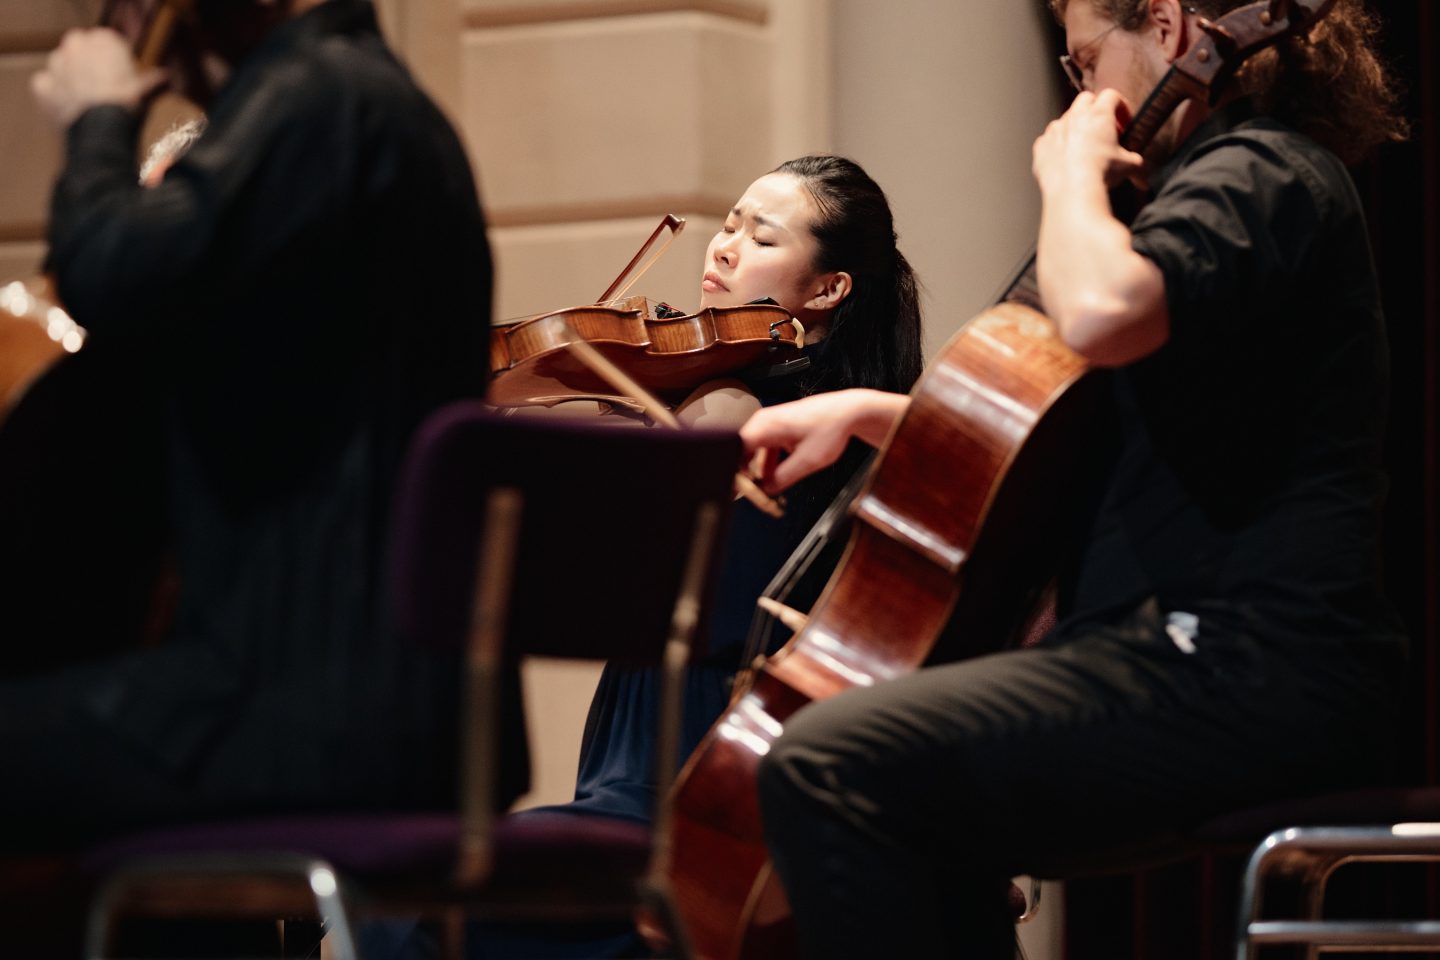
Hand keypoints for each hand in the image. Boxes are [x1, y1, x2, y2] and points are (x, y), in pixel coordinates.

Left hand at [31, 28, 166, 128]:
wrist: (103, 130)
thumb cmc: (128, 106)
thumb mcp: (147, 92)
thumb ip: (154, 81)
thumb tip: (166, 79)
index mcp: (103, 41)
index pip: (108, 42)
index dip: (116, 59)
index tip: (123, 74)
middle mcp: (76, 45)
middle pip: (81, 49)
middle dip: (89, 64)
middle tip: (103, 86)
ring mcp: (56, 64)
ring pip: (62, 66)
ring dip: (70, 77)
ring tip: (86, 99)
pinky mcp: (43, 85)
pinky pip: (46, 86)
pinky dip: (54, 94)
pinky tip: (68, 106)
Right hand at [740, 389, 908, 493]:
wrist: (848, 412)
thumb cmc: (830, 428)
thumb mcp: (808, 461)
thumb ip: (783, 478)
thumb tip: (766, 491)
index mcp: (764, 426)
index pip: (734, 453)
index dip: (736, 475)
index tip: (743, 492)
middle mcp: (762, 422)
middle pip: (740, 455)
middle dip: (749, 478)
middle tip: (760, 498)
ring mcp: (769, 425)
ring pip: (753, 455)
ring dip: (760, 474)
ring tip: (772, 493)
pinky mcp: (777, 430)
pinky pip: (764, 451)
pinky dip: (769, 466)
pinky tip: (779, 479)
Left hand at [1032, 89, 1143, 193]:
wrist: (1072, 190)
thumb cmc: (1102, 172)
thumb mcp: (1128, 166)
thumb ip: (1136, 163)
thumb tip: (1140, 174)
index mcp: (1099, 114)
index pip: (1111, 96)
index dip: (1120, 107)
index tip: (1124, 122)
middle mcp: (1075, 116)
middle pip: (1085, 100)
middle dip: (1095, 109)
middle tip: (1103, 129)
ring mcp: (1055, 130)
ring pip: (1065, 119)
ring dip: (1074, 128)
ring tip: (1083, 147)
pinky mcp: (1041, 146)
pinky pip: (1048, 139)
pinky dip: (1057, 145)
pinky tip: (1064, 161)